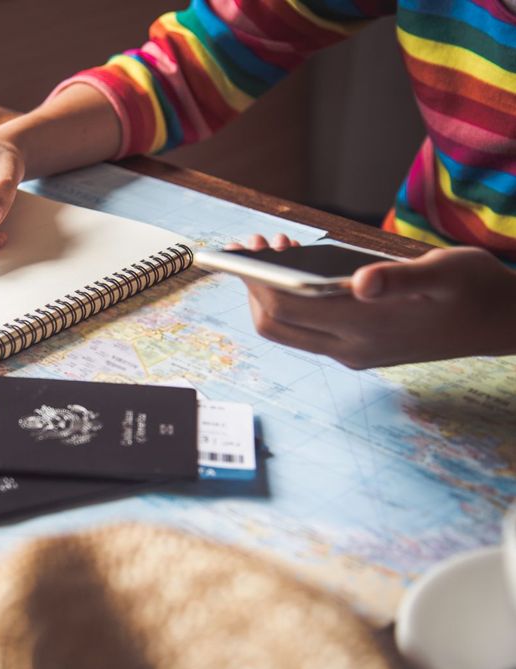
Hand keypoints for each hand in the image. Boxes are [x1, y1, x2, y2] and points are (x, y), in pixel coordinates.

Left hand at [239, 239, 515, 367]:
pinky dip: (294, 301)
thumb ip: (401, 277)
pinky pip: (308, 330)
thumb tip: (360, 281)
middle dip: (255, 287)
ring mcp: (352, 353)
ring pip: (288, 329)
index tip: (247, 250)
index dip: (258, 280)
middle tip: (257, 246)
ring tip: (279, 249)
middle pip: (275, 325)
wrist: (500, 323)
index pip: (287, 308)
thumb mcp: (446, 272)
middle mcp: (350, 349)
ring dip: (272, 293)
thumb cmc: (475, 290)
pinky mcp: (358, 349)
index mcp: (365, 327)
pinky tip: (302, 270)